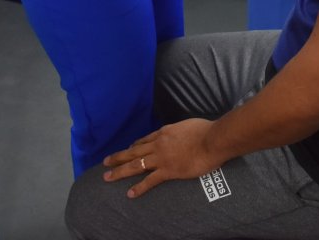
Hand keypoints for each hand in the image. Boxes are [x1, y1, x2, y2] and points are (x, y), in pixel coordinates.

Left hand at [103, 118, 222, 198]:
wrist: (213, 139)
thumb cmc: (206, 130)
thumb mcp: (188, 124)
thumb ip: (181, 130)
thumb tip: (183, 133)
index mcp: (165, 132)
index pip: (145, 139)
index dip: (135, 146)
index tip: (128, 149)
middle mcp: (159, 144)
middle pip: (134, 151)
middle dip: (118, 157)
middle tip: (105, 162)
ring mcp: (162, 158)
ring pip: (136, 165)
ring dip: (120, 171)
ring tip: (107, 177)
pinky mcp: (168, 170)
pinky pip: (150, 180)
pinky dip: (139, 187)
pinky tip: (130, 193)